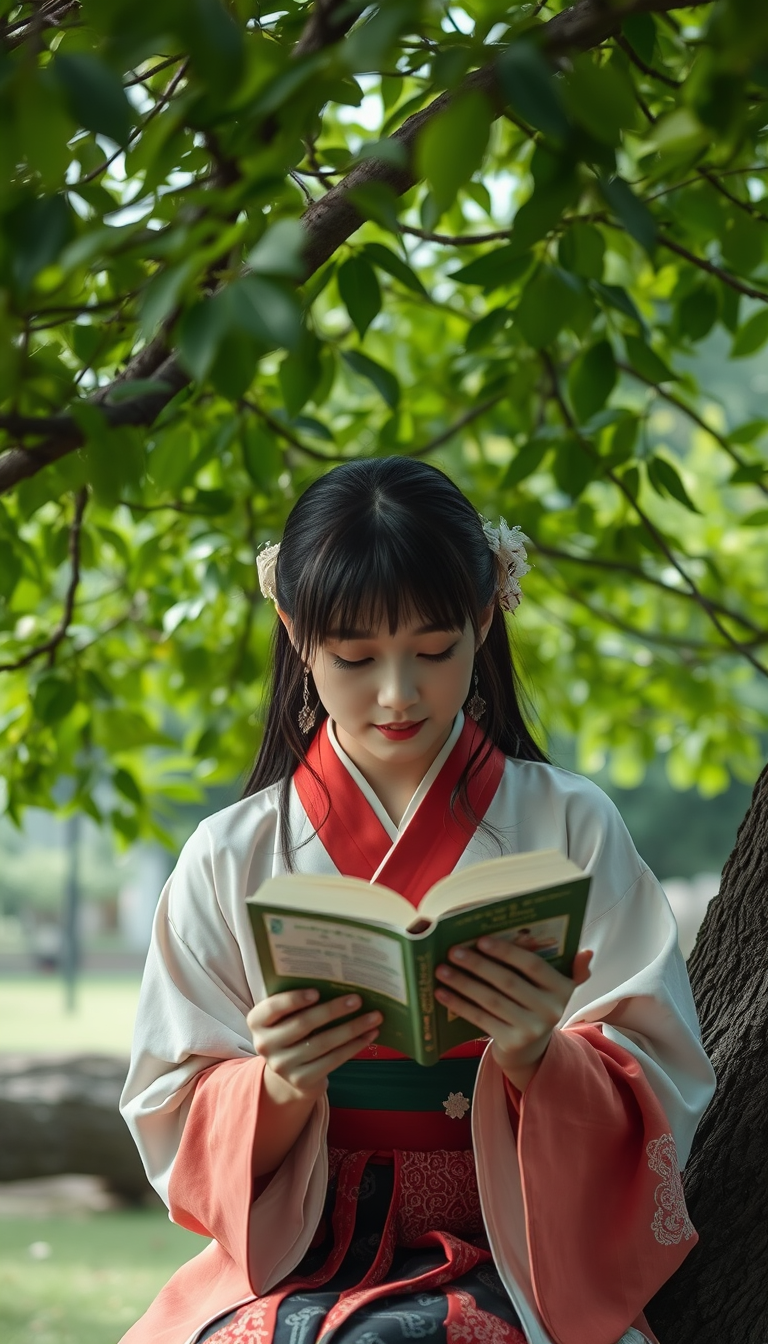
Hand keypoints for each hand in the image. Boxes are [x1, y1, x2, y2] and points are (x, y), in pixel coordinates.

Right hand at [247, 989, 380, 1103]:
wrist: (289, 1072)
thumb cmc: (293, 1030)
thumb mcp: (287, 1015)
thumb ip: (299, 1001)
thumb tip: (338, 980)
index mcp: (257, 1021)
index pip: (272, 1008)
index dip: (294, 999)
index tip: (317, 991)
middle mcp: (264, 1044)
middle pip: (303, 1024)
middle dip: (333, 1010)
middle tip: (358, 999)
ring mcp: (282, 1065)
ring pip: (323, 1043)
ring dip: (352, 1028)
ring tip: (374, 1016)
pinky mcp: (301, 1080)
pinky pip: (333, 1060)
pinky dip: (354, 1046)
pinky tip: (369, 1035)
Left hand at [434, 940, 593, 1090]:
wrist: (533, 1053)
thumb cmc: (537, 1006)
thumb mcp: (555, 988)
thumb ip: (569, 968)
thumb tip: (587, 952)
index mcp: (562, 988)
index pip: (533, 965)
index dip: (507, 951)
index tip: (481, 939)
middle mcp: (550, 1010)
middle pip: (508, 981)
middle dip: (478, 964)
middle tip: (454, 951)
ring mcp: (531, 1029)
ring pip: (491, 1000)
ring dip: (463, 983)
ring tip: (442, 969)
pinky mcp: (512, 1043)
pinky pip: (481, 1019)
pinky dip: (459, 1004)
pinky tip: (442, 992)